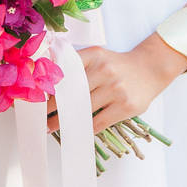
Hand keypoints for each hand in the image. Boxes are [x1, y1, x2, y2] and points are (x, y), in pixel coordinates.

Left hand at [46, 34, 186, 135]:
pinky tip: (74, 131)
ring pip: (83, 110)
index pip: (66, 70)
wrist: (151, 68)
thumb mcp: (98, 55)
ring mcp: (116, 90)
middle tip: (38, 116)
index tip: (35, 96)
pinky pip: (99, 122)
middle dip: (52, 106)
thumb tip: (47, 73)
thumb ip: (76, 62)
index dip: (49, 85)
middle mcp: (105, 71)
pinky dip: (84, 128)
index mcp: (95, 55)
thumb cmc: (118, 65)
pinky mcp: (126, 107)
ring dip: (64, 121)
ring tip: (50, 127)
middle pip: (72, 92)